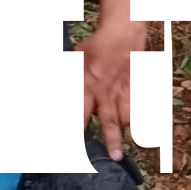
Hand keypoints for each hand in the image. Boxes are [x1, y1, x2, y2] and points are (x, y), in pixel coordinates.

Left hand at [78, 25, 144, 159]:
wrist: (122, 32)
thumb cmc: (95, 46)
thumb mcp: (73, 61)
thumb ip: (66, 79)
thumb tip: (51, 95)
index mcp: (86, 84)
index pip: (80, 114)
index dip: (77, 132)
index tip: (74, 149)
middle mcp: (106, 90)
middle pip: (109, 120)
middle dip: (112, 140)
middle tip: (114, 157)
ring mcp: (123, 89)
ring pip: (127, 114)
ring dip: (124, 130)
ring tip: (121, 145)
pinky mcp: (136, 85)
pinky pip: (139, 106)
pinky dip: (139, 117)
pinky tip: (137, 126)